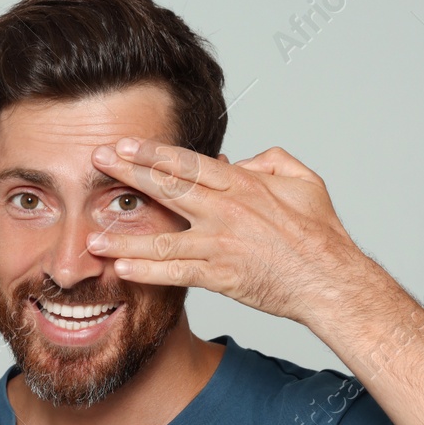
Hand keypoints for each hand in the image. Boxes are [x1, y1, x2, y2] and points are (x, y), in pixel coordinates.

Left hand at [86, 137, 374, 328]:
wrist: (331, 280)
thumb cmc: (321, 233)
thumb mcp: (303, 181)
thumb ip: (269, 162)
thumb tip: (238, 162)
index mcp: (243, 185)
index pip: (187, 163)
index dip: (152, 153)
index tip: (123, 145)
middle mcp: (226, 212)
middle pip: (167, 189)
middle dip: (127, 174)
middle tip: (94, 163)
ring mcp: (220, 245)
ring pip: (162, 239)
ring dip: (124, 239)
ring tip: (92, 236)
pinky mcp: (220, 277)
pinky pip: (176, 273)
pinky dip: (148, 273)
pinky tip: (121, 270)